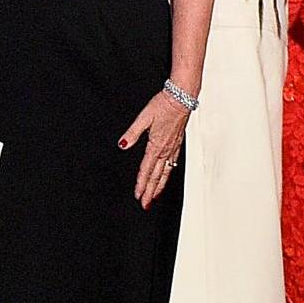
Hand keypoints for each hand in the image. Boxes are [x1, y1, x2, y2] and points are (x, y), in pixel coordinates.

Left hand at [120, 90, 193, 207]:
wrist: (182, 98)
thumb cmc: (164, 105)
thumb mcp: (143, 118)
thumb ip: (132, 133)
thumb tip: (122, 145)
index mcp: (156, 145)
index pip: (146, 170)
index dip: (141, 184)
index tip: (138, 196)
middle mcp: (166, 150)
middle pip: (156, 176)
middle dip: (150, 192)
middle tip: (145, 204)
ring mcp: (173, 148)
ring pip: (166, 173)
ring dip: (159, 186)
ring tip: (154, 197)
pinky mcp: (178, 144)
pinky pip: (173, 164)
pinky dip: (168, 174)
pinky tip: (166, 176)